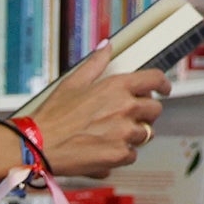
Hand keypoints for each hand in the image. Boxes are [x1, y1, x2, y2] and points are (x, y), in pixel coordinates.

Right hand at [31, 44, 170, 178]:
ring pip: (145, 134)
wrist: (39, 145)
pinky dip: (121, 154)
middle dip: (145, 112)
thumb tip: (106, 47)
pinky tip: (104, 150)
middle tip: (129, 117)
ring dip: (133, 134)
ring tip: (112, 135)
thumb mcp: (72, 82)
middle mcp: (125, 109)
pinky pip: (132, 155)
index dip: (163, 84)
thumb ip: (95, 63)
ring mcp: (124, 134)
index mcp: (116, 87)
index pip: (154, 79)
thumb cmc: (52, 117)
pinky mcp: (119, 155)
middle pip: (155, 109)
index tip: (164, 89)